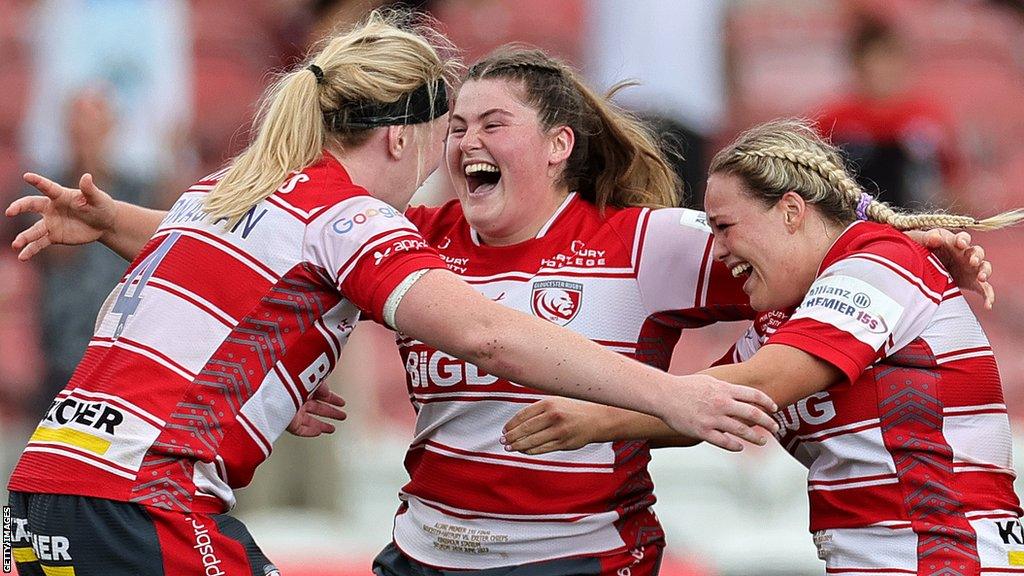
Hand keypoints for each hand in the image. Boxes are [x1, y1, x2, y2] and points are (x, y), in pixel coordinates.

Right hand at [7, 173, 117, 260]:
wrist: (104, 224)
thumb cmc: (101, 206)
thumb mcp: (97, 198)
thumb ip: (89, 189)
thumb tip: (86, 176)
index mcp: (61, 195)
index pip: (47, 187)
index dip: (37, 181)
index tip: (27, 176)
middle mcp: (51, 208)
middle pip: (32, 206)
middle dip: (20, 207)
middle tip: (9, 212)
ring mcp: (51, 223)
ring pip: (34, 230)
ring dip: (24, 237)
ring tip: (16, 244)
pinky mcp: (53, 236)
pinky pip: (39, 243)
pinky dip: (31, 250)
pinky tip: (22, 257)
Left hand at [287, 382, 346, 437]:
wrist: (272, 389)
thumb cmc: (288, 379)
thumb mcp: (311, 377)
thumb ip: (321, 385)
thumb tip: (327, 393)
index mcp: (302, 386)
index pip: (320, 394)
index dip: (332, 398)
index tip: (341, 402)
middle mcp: (297, 398)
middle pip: (317, 408)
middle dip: (331, 412)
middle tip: (341, 415)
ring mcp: (292, 411)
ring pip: (310, 420)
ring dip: (322, 424)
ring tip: (332, 428)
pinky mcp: (287, 422)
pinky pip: (300, 429)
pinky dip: (310, 431)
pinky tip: (318, 432)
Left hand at [500, 397, 600, 454]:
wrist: (596, 419)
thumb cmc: (572, 410)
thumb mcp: (555, 402)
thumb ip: (537, 410)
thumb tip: (515, 423)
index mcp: (548, 403)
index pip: (523, 415)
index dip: (511, 424)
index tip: (504, 430)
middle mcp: (553, 416)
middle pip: (525, 428)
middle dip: (511, 436)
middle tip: (503, 441)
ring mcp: (559, 430)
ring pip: (532, 440)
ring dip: (518, 445)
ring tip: (509, 447)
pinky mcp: (564, 443)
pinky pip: (542, 449)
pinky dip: (530, 450)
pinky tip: (524, 450)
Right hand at [657, 374, 777, 452]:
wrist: (664, 395)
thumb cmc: (684, 387)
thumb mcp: (710, 380)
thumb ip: (726, 387)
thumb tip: (739, 393)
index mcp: (725, 390)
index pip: (754, 395)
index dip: (768, 402)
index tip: (774, 409)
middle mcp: (722, 404)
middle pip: (754, 414)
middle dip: (768, 422)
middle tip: (775, 427)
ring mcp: (713, 419)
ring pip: (742, 431)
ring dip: (756, 437)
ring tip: (762, 440)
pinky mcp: (703, 431)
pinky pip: (725, 442)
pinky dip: (735, 446)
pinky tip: (740, 447)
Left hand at [906, 228, 993, 308]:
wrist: (923, 269)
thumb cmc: (923, 251)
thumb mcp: (921, 242)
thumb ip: (928, 238)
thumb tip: (935, 238)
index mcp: (954, 243)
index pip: (963, 238)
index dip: (963, 240)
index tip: (959, 244)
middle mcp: (966, 255)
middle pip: (978, 252)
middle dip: (976, 256)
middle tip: (972, 261)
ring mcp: (971, 269)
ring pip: (985, 268)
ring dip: (985, 272)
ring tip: (981, 278)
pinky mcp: (972, 282)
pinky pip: (985, 289)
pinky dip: (988, 296)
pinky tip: (988, 305)